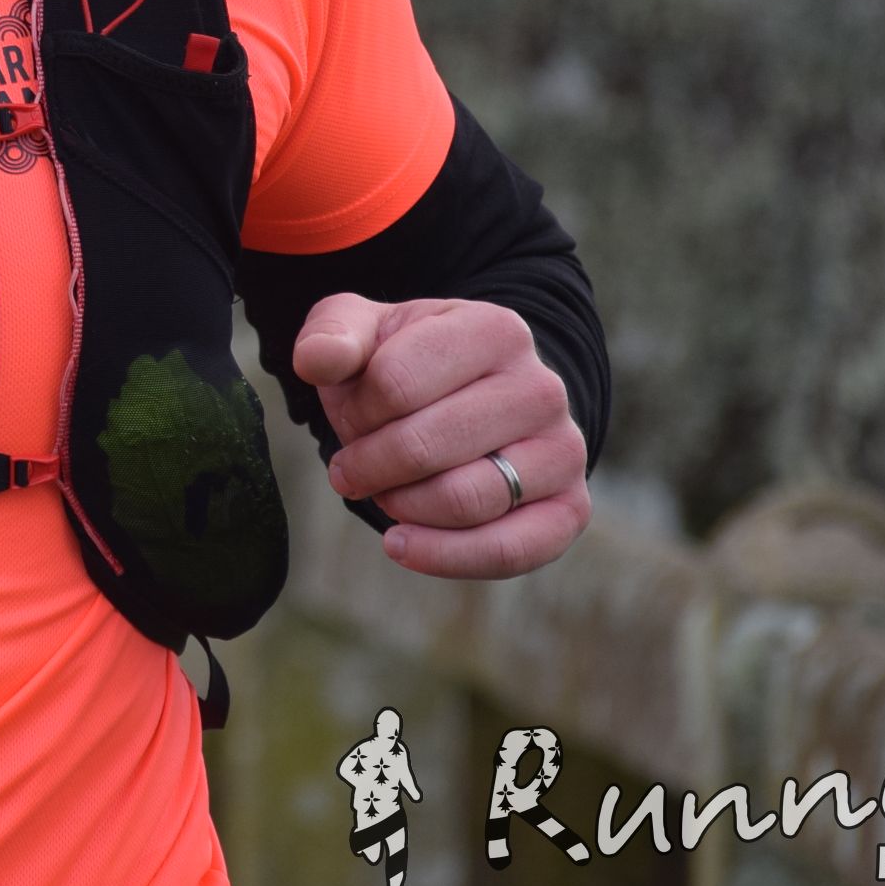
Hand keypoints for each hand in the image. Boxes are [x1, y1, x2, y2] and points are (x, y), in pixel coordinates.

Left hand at [291, 293, 589, 579]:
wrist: (472, 398)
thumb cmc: (407, 364)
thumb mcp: (365, 331)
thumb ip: (331, 335)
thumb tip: (314, 360)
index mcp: (494, 330)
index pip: (395, 382)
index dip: (355, 411)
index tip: (351, 415)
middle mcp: (541, 388)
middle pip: (425, 446)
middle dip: (369, 465)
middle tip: (350, 468)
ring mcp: (563, 450)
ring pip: (465, 500)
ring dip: (400, 506)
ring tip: (382, 492)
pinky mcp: (570, 508)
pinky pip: (509, 550)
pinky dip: (444, 556)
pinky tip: (399, 544)